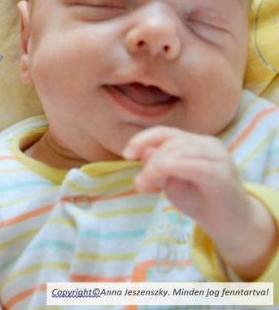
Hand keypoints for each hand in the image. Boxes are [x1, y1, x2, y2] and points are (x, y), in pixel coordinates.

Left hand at [123, 126, 276, 279]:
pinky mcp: (222, 174)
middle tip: (140, 185)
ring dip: (154, 169)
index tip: (126, 155)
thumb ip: (159, 164)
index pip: (165, 132)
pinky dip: (169, 170)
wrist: (230, 225)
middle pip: (168, 143)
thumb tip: (144, 151)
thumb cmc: (200, 200)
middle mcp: (208, 144)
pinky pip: (191, 165)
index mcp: (196, 142)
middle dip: (148, 163)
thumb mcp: (172, 180)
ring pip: (177, 152)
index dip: (142, 139)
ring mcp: (218, 157)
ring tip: (145, 188)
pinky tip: (157, 184)